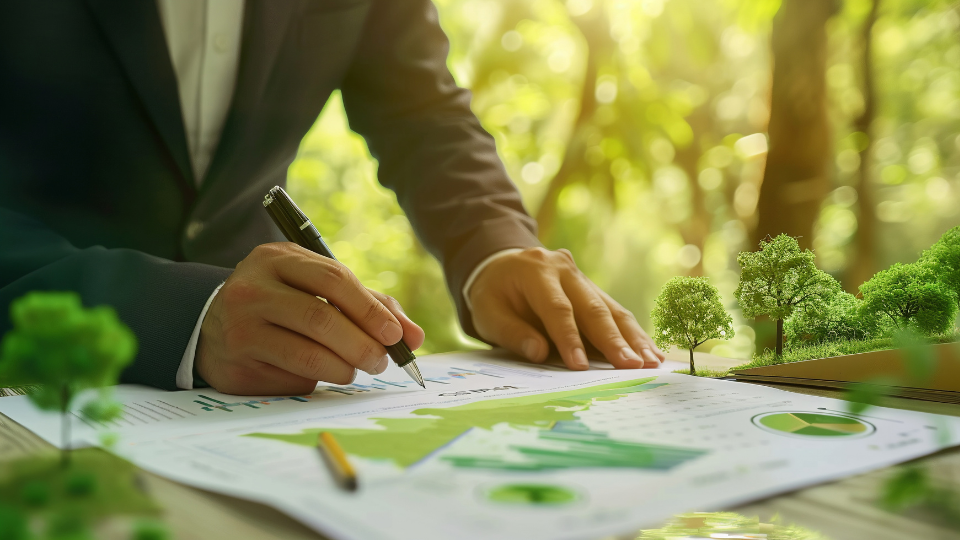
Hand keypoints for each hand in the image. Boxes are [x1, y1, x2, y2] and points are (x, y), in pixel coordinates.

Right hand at [196, 243, 423, 394]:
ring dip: (345, 368)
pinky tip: (322, 374)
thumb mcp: (317, 288)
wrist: (215, 326)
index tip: (395, 334)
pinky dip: (317, 380)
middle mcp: (252, 288)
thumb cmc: (284, 302)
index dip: (369, 309)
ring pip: (307, 354)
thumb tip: (414, 337)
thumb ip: (369, 305)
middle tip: (382, 361)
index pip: (332, 279)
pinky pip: (292, 378)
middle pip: (320, 318)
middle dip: (361, 344)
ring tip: (357, 369)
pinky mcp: (236, 365)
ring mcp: (239, 327)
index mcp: (277, 258)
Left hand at [469, 247, 663, 369]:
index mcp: (536, 271)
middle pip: (593, 308)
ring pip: (612, 309)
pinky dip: (633, 334)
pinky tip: (650, 353)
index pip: (557, 308)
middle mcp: (565, 269)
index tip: (580, 367)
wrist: (501, 267)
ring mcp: (583, 278)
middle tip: (631, 366)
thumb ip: (512, 332)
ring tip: (651, 362)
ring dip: (633, 338)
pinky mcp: (594, 291)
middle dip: (613, 340)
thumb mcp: (487, 312)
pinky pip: (615, 312)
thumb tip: (539, 353)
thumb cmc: (493, 294)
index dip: (569, 338)